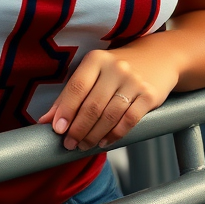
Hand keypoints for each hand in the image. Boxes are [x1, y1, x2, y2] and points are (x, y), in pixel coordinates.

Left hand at [38, 46, 179, 150]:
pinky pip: (129, 121)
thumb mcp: (93, 72)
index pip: (77, 87)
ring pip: (109, 116)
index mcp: (96, 59)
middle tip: (69, 143)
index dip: (65, 110)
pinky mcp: (149, 95)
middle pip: (92, 105)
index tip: (57, 129)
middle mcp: (115, 68)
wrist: (158, 58)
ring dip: (94, 136)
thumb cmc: (117, 69)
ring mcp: (134, 81)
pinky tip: (104, 142)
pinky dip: (114, 135)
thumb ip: (70, 95)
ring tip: (84, 145)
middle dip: (78, 129)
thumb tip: (45, 120)